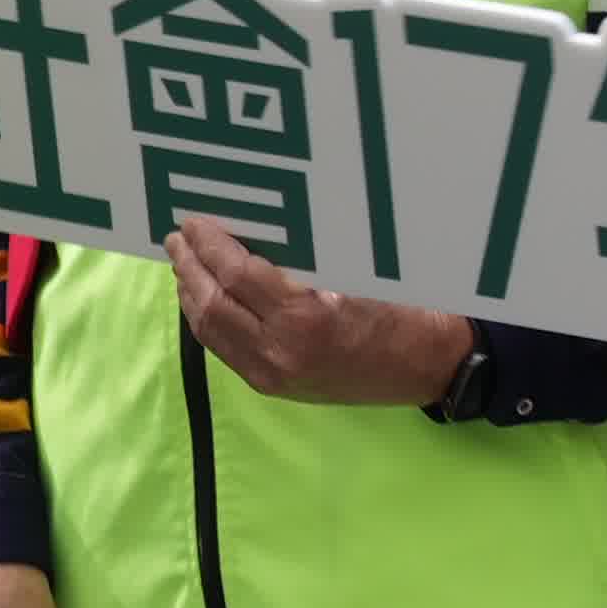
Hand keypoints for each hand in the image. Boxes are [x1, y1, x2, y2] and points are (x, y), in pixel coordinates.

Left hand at [166, 215, 480, 408]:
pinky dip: (206, 319)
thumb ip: (305, 261)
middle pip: (214, 304)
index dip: (212, 245)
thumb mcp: (361, 275)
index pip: (239, 275)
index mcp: (307, 317)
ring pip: (210, 330)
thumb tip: (255, 228)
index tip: (196, 221)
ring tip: (183, 264)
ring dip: (191, 294)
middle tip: (177, 237)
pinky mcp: (271, 386)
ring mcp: (272, 374)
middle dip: (190, 267)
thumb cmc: (405, 310)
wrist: (429, 365)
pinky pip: (223, 349)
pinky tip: (204, 299)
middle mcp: (281, 351)